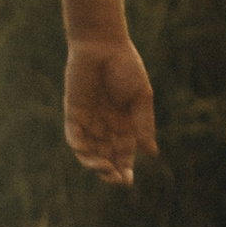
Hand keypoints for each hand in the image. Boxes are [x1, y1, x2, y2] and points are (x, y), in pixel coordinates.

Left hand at [65, 34, 158, 184]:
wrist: (103, 45)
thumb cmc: (126, 67)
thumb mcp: (141, 97)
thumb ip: (144, 124)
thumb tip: (152, 153)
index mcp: (126, 123)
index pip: (124, 153)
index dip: (125, 168)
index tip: (127, 181)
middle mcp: (106, 126)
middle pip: (107, 156)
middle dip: (111, 171)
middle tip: (117, 180)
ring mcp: (89, 120)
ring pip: (89, 151)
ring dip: (95, 164)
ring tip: (104, 168)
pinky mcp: (73, 113)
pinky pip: (74, 136)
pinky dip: (80, 148)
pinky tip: (89, 154)